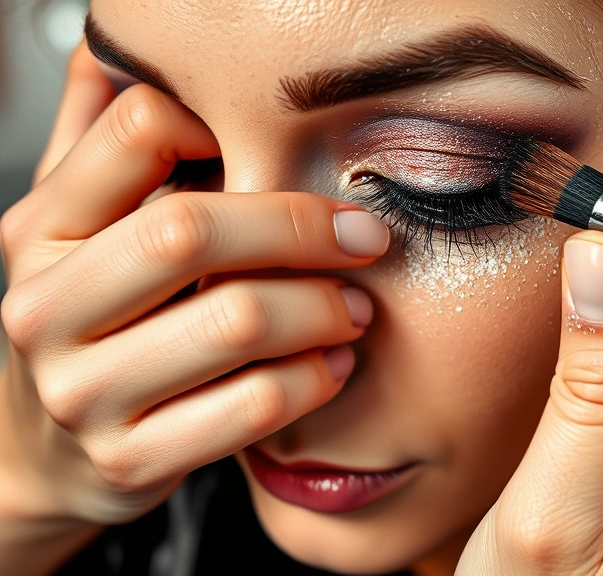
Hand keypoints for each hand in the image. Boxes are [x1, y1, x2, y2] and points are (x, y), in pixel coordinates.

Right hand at [0, 43, 388, 530]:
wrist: (44, 452)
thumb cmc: (90, 323)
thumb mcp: (77, 230)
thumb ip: (100, 142)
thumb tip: (120, 45)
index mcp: (40, 230)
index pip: (141, 130)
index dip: (233, 128)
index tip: (294, 155)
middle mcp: (45, 307)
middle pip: (193, 230)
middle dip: (301, 228)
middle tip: (365, 238)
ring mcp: (83, 392)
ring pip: (235, 322)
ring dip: (323, 307)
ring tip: (358, 307)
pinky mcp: (131, 459)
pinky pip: (253, 408)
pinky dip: (314, 378)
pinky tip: (333, 364)